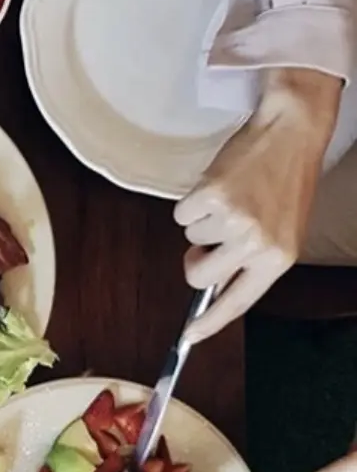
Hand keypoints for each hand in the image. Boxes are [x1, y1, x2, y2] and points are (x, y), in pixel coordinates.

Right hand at [175, 68, 341, 343]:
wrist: (289, 134)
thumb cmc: (284, 182)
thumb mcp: (280, 231)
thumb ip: (252, 261)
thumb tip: (211, 284)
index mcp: (277, 259)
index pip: (237, 303)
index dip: (210, 323)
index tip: (190, 336)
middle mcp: (256, 244)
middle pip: (198, 275)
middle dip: (195, 258)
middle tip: (214, 235)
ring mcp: (233, 221)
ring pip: (190, 240)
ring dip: (203, 221)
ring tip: (231, 199)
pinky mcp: (211, 198)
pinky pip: (182, 215)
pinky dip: (192, 201)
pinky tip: (220, 186)